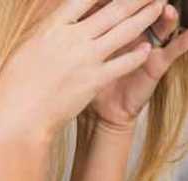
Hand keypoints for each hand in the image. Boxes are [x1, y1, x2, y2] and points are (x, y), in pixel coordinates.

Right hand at [0, 0, 163, 140]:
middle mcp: (71, 39)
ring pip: (125, 30)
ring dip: (147, 16)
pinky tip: (147, 47)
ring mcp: (85, 59)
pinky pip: (124, 61)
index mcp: (50, 28)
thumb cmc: (5, 88)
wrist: (16, 120)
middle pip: (114, 9)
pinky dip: (138, 54)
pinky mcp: (94, 80)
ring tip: (159, 6)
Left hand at [89, 1, 187, 130]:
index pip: (117, 7)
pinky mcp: (157, 63)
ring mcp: (148, 46)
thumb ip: (78, 37)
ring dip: (165, 16)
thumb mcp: (78, 57)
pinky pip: (174, 50)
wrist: (100, 111)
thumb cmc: (85, 81)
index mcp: (111, 29)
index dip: (117, 2)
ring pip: (161, 25)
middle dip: (142, 3)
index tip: (107, 0)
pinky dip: (183, 41)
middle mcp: (133, 33)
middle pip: (142, 11)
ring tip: (166, 8)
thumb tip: (64, 18)